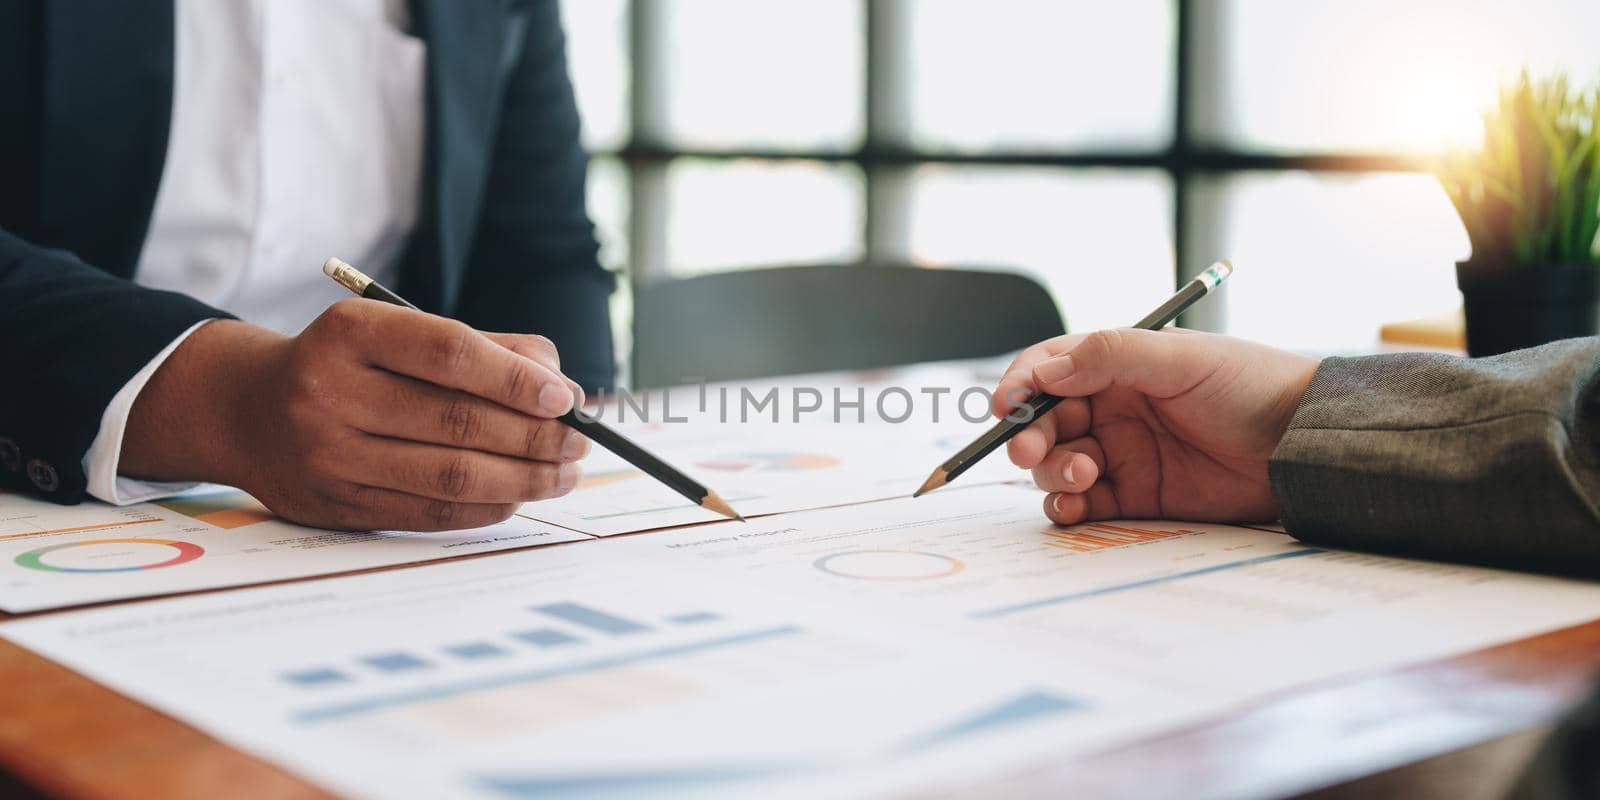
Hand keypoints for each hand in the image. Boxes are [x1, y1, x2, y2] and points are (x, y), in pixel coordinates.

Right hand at [123, 300, 590, 530]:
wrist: (246, 411)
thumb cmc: (349, 364)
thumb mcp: (399, 332)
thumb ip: (485, 348)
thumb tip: (563, 388)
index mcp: (348, 333)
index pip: (447, 352)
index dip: (515, 378)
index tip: (566, 397)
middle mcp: (329, 392)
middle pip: (456, 422)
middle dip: (534, 436)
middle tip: (579, 441)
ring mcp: (328, 455)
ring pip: (450, 475)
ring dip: (523, 478)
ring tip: (563, 472)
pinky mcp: (337, 505)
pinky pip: (431, 510)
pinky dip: (488, 505)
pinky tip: (519, 494)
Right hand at [992, 329, 1319, 525]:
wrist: (1303, 444)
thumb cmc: (1252, 386)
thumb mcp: (1181, 358)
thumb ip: (1110, 356)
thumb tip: (1046, 369)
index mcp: (1117, 365)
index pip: (1049, 369)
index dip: (1021, 386)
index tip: (1005, 406)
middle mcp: (1112, 408)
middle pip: (1044, 422)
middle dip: (1028, 436)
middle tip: (1029, 450)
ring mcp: (1122, 453)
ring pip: (1057, 465)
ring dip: (1052, 472)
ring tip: (1084, 475)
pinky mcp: (1136, 497)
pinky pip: (1084, 504)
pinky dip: (1067, 506)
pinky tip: (1075, 505)